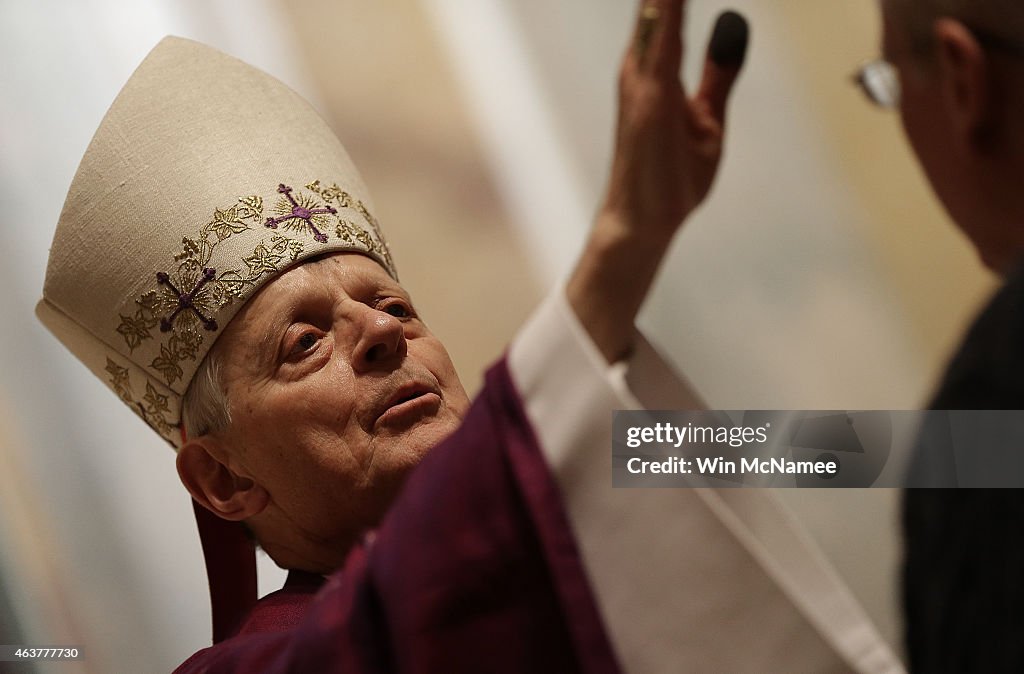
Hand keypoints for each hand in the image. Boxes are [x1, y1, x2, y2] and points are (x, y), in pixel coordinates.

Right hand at [567, 1, 747, 363]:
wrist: (644, 226)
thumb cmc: (671, 178)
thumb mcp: (707, 120)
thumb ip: (717, 73)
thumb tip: (731, 19)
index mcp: (658, 67)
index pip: (673, 3)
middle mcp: (643, 62)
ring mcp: (641, 74)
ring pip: (658, 3)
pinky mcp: (647, 92)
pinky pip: (664, 28)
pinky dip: (668, 2)